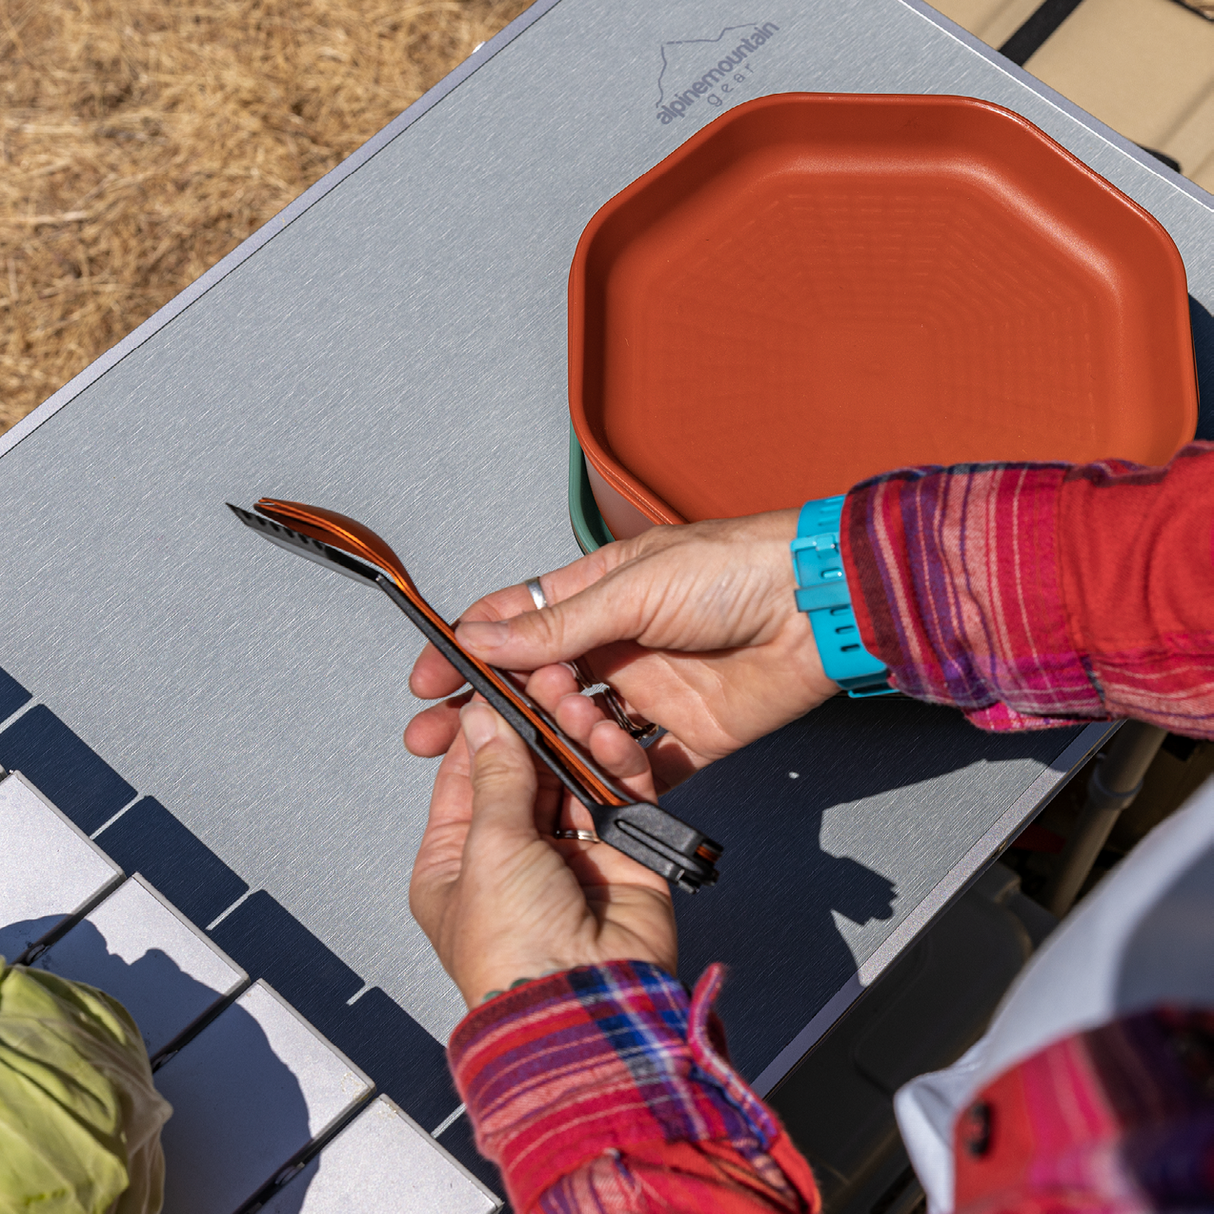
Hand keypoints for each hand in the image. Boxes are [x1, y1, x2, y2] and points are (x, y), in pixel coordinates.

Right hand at [405, 510, 835, 789]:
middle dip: (493, 713)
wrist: (817, 607)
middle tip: (449, 739)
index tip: (429, 683)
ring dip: (568, 739)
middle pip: (535, 688)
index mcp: (594, 597)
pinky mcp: (687, 735)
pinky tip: (616, 771)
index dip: (465, 653)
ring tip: (583, 726)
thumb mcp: (632, 588)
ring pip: (581, 734)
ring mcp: (648, 694)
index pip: (512, 627)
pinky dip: (621, 779)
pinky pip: (639, 769)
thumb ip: (556, 626)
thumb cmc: (732, 570)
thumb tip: (480, 640)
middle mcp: (614, 648)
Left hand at [409, 670, 675, 1007]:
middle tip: (546, 683)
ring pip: (573, 778)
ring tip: (575, 704)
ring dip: (576, 739)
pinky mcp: (621, 858)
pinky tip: (607, 738)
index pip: (468, 778)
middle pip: (525, 773)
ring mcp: (569, 857)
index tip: (496, 684)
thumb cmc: (514, 954)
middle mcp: (513, 858)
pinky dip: (615, 765)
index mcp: (457, 864)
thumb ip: (497, 777)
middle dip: (538, 727)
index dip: (483, 729)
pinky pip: (618, 798)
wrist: (585, 1004)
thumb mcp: (489, 849)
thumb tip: (485, 722)